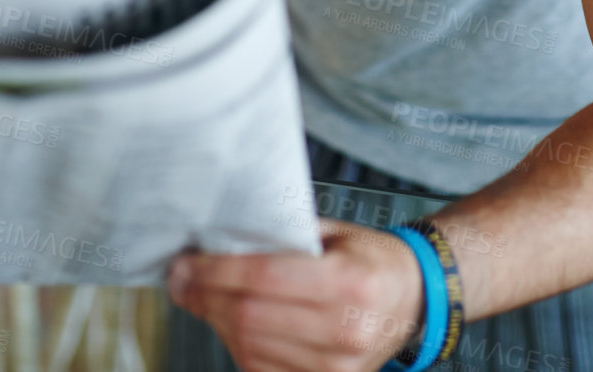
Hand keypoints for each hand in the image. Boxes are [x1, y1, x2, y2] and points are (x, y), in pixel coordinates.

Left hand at [167, 222, 425, 371]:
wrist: (411, 299)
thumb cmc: (369, 259)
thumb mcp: (334, 233)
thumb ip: (283, 235)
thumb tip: (220, 238)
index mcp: (349, 281)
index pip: (264, 277)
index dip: (216, 272)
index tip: (184, 265)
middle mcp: (344, 329)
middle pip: (250, 317)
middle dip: (206, 297)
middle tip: (181, 279)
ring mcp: (336, 368)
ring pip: (249, 348)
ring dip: (217, 322)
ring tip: (204, 296)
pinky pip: (262, 370)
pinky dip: (238, 346)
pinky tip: (232, 322)